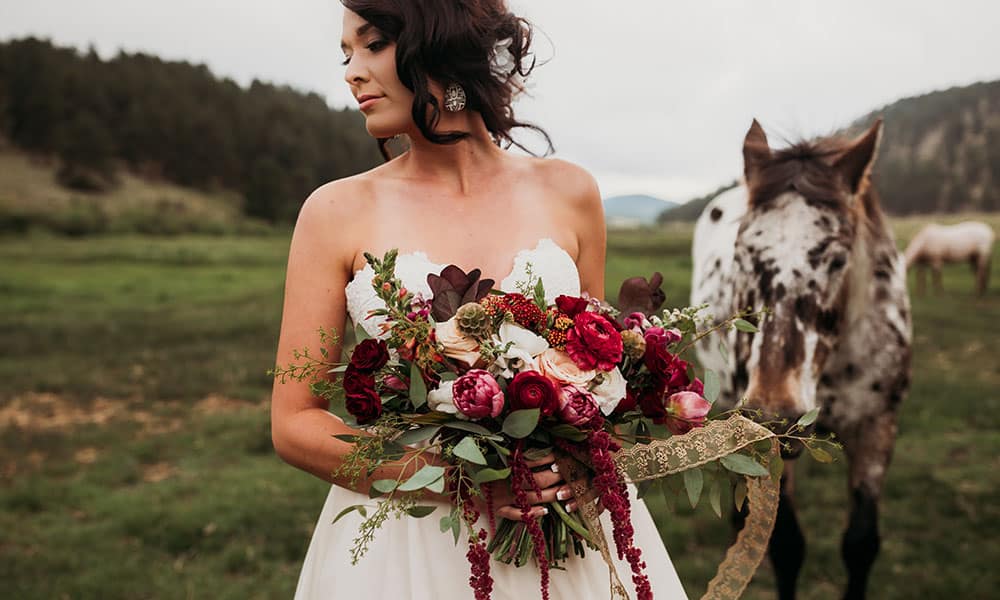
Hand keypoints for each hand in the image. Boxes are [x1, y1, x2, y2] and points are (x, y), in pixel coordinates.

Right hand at [472, 453, 604, 520]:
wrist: (451, 477)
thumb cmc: (473, 460)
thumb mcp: (491, 449)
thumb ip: (511, 447)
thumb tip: (532, 440)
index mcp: (503, 463)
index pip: (531, 461)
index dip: (548, 460)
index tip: (561, 458)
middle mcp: (503, 479)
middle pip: (535, 481)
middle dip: (555, 478)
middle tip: (569, 476)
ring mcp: (500, 496)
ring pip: (530, 498)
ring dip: (549, 496)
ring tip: (564, 492)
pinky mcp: (496, 509)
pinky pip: (515, 514)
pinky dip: (531, 514)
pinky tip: (545, 512)